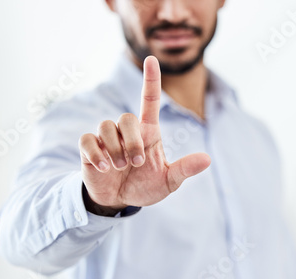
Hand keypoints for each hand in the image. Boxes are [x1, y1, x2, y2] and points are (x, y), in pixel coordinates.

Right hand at [78, 56, 210, 213]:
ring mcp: (107, 139)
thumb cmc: (145, 187)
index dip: (150, 80)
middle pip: (125, 118)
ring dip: (115, 150)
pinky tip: (104, 167)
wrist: (119, 202)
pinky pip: (87, 140)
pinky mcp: (90, 149)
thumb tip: (207, 159)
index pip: (149, 100)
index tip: (151, 59)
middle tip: (136, 163)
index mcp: (148, 132)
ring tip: (120, 168)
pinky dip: (96, 153)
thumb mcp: (168, 181)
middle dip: (131, 142)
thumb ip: (184, 169)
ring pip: (105, 126)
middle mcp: (126, 132)